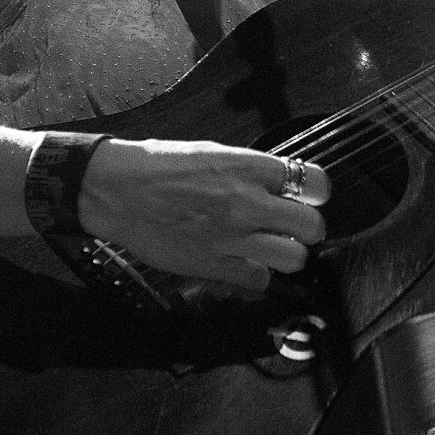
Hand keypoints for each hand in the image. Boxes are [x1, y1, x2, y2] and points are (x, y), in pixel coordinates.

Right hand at [76, 139, 331, 289]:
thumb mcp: (215, 153)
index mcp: (249, 168)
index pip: (315, 183)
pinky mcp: (214, 265)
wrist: (117, 190)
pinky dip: (255, 274)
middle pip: (313, 227)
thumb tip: (283, 184)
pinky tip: (242, 261)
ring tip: (271, 247)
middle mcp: (247, 202)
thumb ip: (253, 171)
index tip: (310, 196)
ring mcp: (232, 237)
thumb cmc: (161, 166)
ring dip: (287, 254)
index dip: (317, 192)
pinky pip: (259, 280)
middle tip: (293, 226)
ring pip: (294, 259)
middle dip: (308, 228)